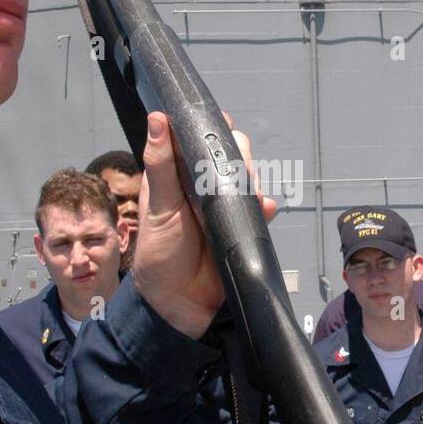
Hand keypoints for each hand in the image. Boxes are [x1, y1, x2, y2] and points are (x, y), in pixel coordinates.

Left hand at [130, 112, 275, 338]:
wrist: (178, 304)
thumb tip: (157, 119)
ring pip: (247, 178)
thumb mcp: (158, 205)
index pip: (198, 139)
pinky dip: (265, 207)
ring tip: (249, 190)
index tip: (220, 125)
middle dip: (238, 155)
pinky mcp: (241, 226)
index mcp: (178, 175)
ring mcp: (224, 206)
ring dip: (252, 179)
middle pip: (230, 154)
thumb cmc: (159, 253)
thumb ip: (160, 163)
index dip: (210, 128)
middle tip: (235, 166)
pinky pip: (260, 210)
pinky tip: (265, 208)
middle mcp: (202, 186)